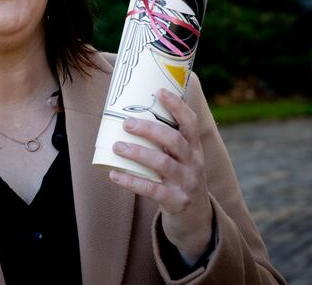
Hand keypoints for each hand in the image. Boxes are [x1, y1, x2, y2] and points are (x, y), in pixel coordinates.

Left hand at [109, 89, 212, 262]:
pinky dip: (131, 181)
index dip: (177, 106)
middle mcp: (194, 163)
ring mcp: (186, 183)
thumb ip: (166, 142)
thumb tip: (130, 117)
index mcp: (194, 148)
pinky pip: (151, 190)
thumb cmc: (180, 179)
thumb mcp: (182, 159)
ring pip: (163, 164)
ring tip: (117, 146)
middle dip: (150, 129)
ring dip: (138, 153)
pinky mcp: (175, 201)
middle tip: (127, 123)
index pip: (190, 123)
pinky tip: (114, 174)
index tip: (159, 91)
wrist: (196, 219)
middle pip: (174, 140)